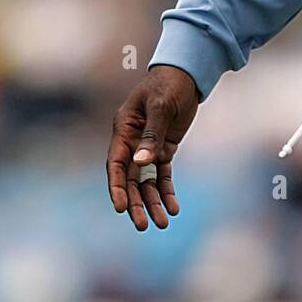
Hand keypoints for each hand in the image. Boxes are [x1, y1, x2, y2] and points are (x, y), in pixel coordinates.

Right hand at [106, 66, 199, 231]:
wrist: (186, 75)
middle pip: (130, 179)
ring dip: (152, 201)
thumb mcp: (161, 106)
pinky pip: (163, 175)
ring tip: (162, 223)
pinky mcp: (164, 149)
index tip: (121, 208)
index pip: (116, 164)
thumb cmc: (168, 85)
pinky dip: (167, 191)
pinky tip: (173, 207)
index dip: (117, 187)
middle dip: (135, 203)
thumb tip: (143, 160)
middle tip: (142, 226)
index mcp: (124, 130)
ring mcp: (148, 147)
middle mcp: (132, 142)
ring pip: (146, 181)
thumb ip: (152, 133)